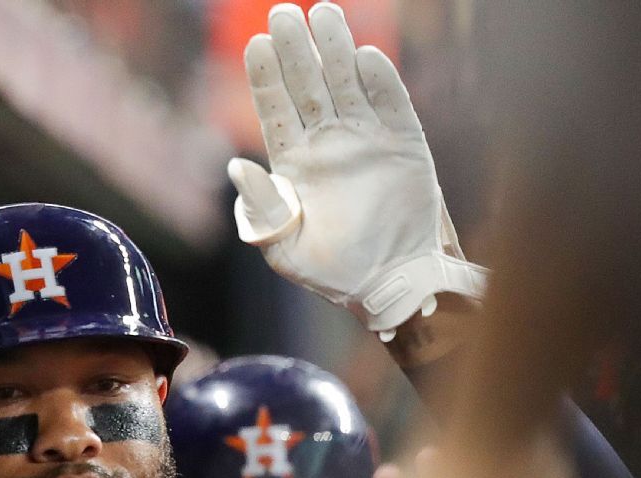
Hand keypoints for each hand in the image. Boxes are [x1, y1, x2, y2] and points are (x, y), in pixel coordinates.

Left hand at [229, 2, 486, 337]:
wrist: (389, 287)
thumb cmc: (332, 273)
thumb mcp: (284, 249)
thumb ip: (261, 209)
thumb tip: (236, 165)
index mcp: (294, 163)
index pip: (274, 109)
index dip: (265, 77)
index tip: (255, 44)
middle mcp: (328, 144)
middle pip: (308, 85)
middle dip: (295, 50)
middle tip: (282, 13)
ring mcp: (366, 141)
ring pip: (347, 84)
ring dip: (336, 50)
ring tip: (323, 14)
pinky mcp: (405, 146)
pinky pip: (392, 105)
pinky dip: (381, 81)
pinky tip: (366, 56)